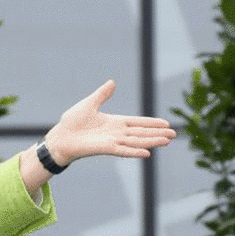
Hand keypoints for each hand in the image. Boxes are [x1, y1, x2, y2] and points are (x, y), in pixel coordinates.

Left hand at [43, 80, 174, 165]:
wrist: (60, 137)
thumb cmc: (72, 122)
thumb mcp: (89, 103)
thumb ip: (102, 95)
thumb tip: (112, 82)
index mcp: (115, 122)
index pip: (138, 122)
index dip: (152, 123)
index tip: (166, 124)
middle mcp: (117, 133)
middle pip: (142, 133)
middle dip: (158, 133)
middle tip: (174, 135)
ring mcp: (113, 141)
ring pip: (137, 142)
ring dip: (152, 142)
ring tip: (167, 142)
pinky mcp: (105, 148)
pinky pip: (123, 150)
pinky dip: (135, 152)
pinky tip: (147, 153)